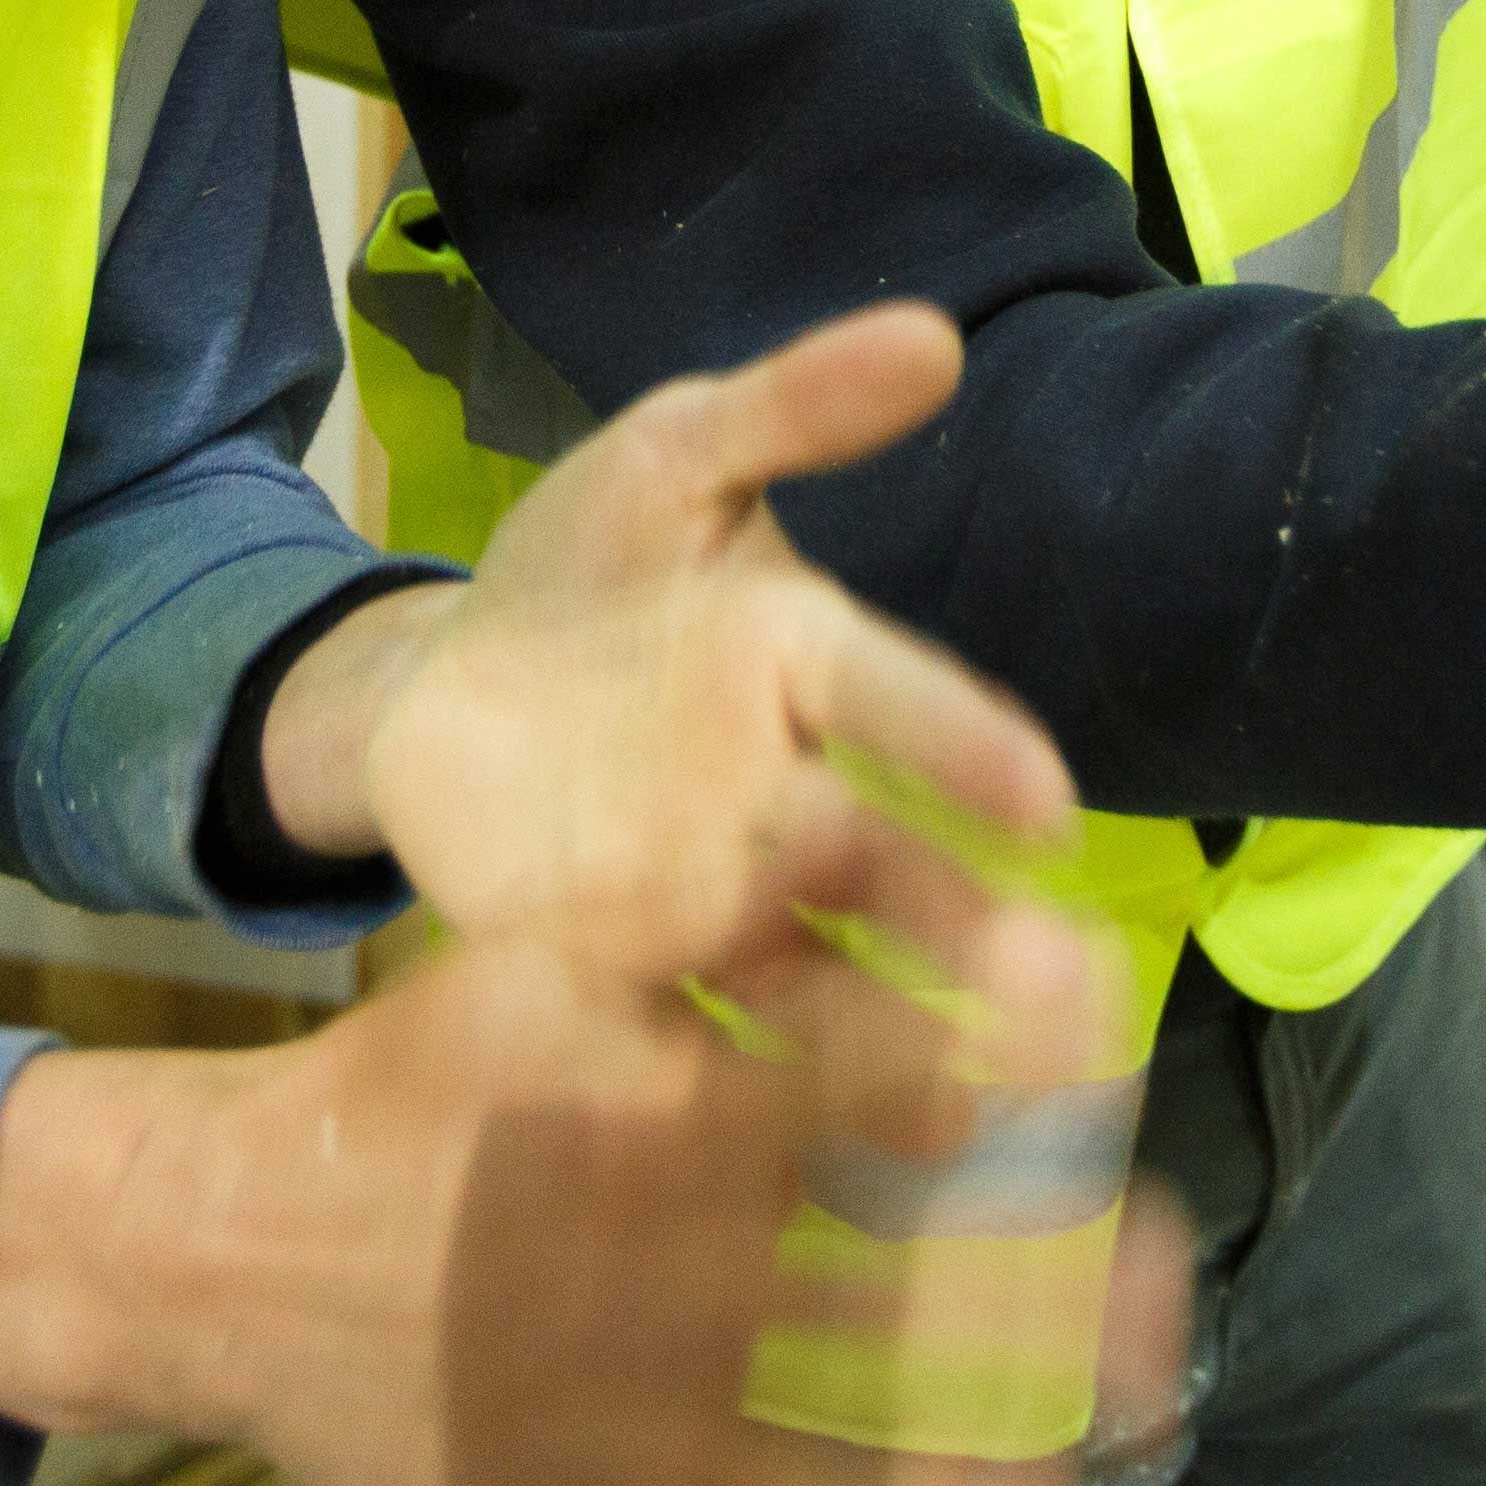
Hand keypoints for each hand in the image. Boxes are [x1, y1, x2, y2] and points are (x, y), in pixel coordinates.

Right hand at [0, 929, 1151, 1485]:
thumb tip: (853, 824)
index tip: (1116, 1079)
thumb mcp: (544, 960)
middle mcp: (687, 1275)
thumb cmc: (413, 1080)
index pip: (909, 1102)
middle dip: (1063, 1291)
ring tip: (1110, 1434)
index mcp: (686, 1122)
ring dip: (1002, 1441)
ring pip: (865, 1447)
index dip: (1036, 1092)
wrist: (226, 1255)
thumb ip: (702, 908)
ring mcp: (649, 1411)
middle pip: (924, 1291)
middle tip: (1167, 1288)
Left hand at [262, 304, 1109, 1059]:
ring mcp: (710, 893)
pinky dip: (741, 1093)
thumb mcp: (668, 459)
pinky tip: (780, 1152)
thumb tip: (933, 333)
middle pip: (892, 872)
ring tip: (957, 1116)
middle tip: (1057, 1001)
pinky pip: (693, 1036)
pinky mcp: (624, 970)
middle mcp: (784, 794)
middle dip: (972, 937)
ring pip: (821, 976)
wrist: (428, 682)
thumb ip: (790, 410)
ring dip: (892, 1045)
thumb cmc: (576, 562)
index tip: (1046, 807)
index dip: (972, 753)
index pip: (908, 703)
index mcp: (807, 662)